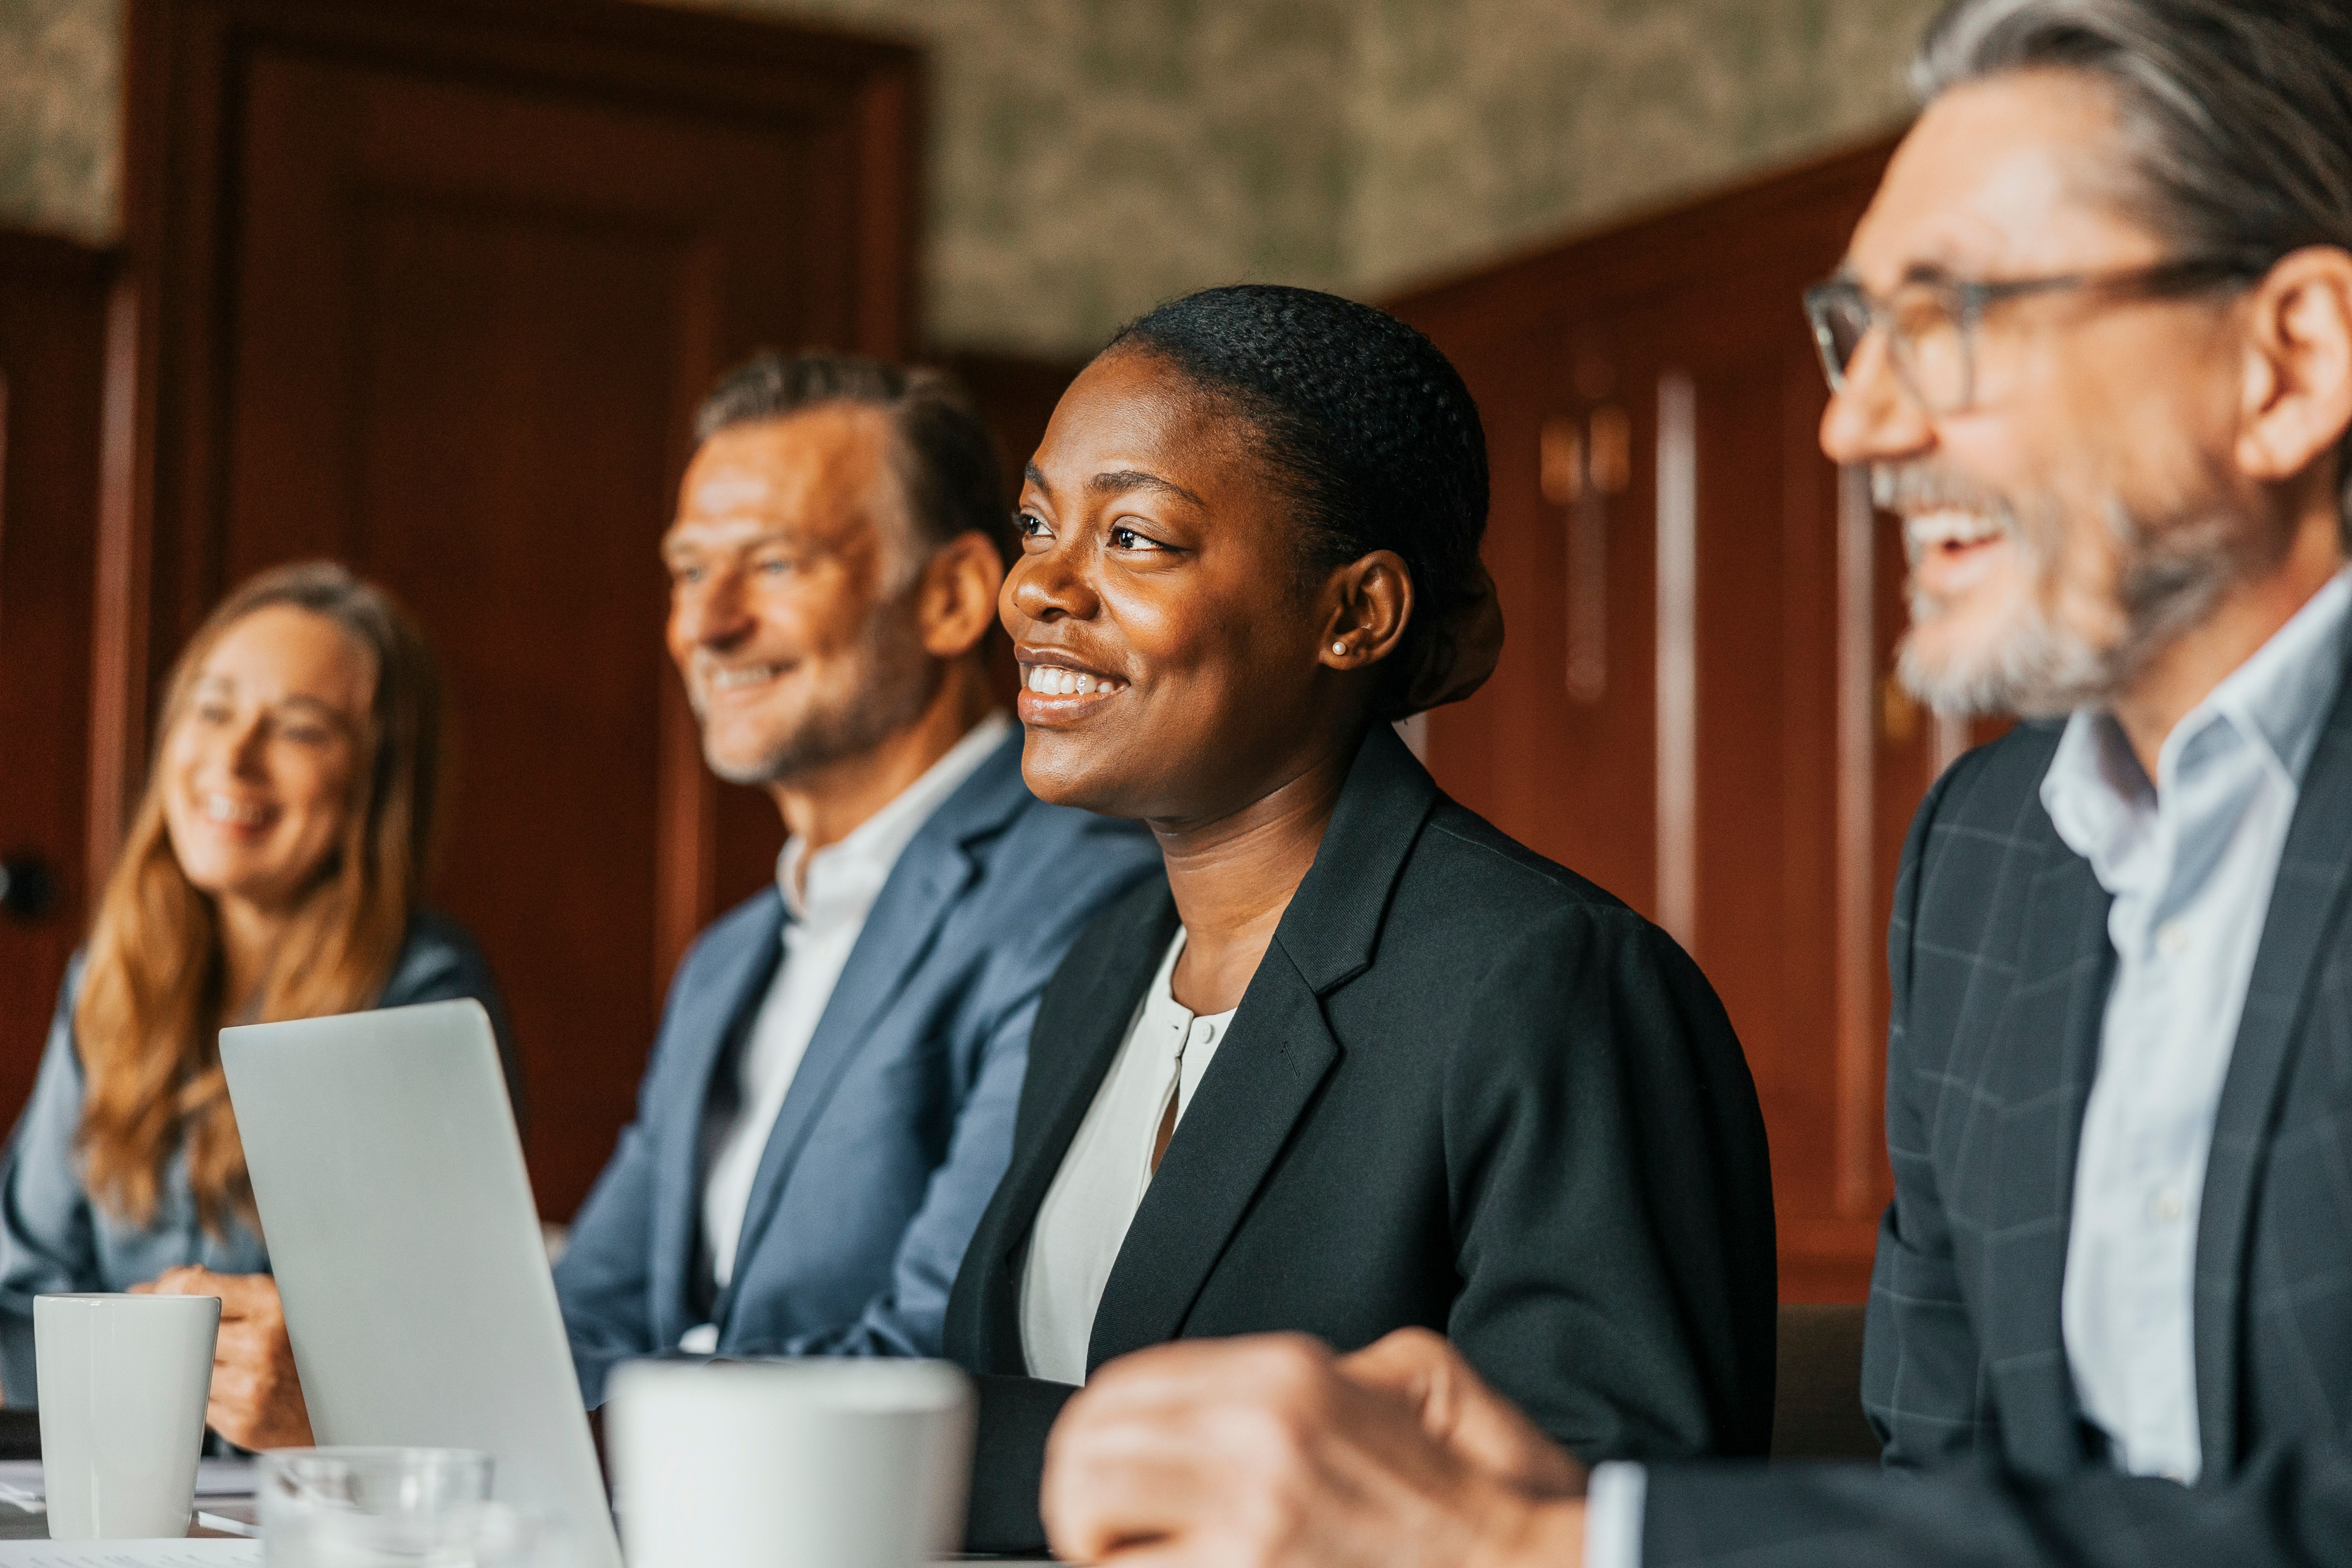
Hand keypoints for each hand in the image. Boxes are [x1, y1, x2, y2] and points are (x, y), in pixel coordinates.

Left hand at [132, 1268, 313, 1449]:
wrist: (349, 1402)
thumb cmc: (306, 1347)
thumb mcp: (280, 1304)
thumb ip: (225, 1291)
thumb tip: (153, 1288)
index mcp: (273, 1305)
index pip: (192, 1288)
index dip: (164, 1289)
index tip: (157, 1294)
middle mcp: (261, 1347)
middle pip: (179, 1330)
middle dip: (164, 1327)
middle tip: (158, 1325)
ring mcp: (250, 1390)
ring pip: (183, 1369)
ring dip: (184, 1364)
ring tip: (209, 1357)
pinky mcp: (243, 1426)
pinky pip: (198, 1404)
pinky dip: (203, 1393)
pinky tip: (228, 1386)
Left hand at [1041, 1333, 1586, 1567]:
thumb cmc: (1477, 1496)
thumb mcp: (1417, 1376)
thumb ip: (1326, 1371)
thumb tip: (1247, 1397)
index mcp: (1286, 1379)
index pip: (1123, 1387)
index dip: (1095, 1437)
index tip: (1106, 1476)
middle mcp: (1258, 1437)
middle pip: (1087, 1450)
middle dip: (1077, 1500)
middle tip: (1103, 1535)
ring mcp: (1253, 1521)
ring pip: (1092, 1521)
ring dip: (1096, 1553)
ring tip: (1132, 1565)